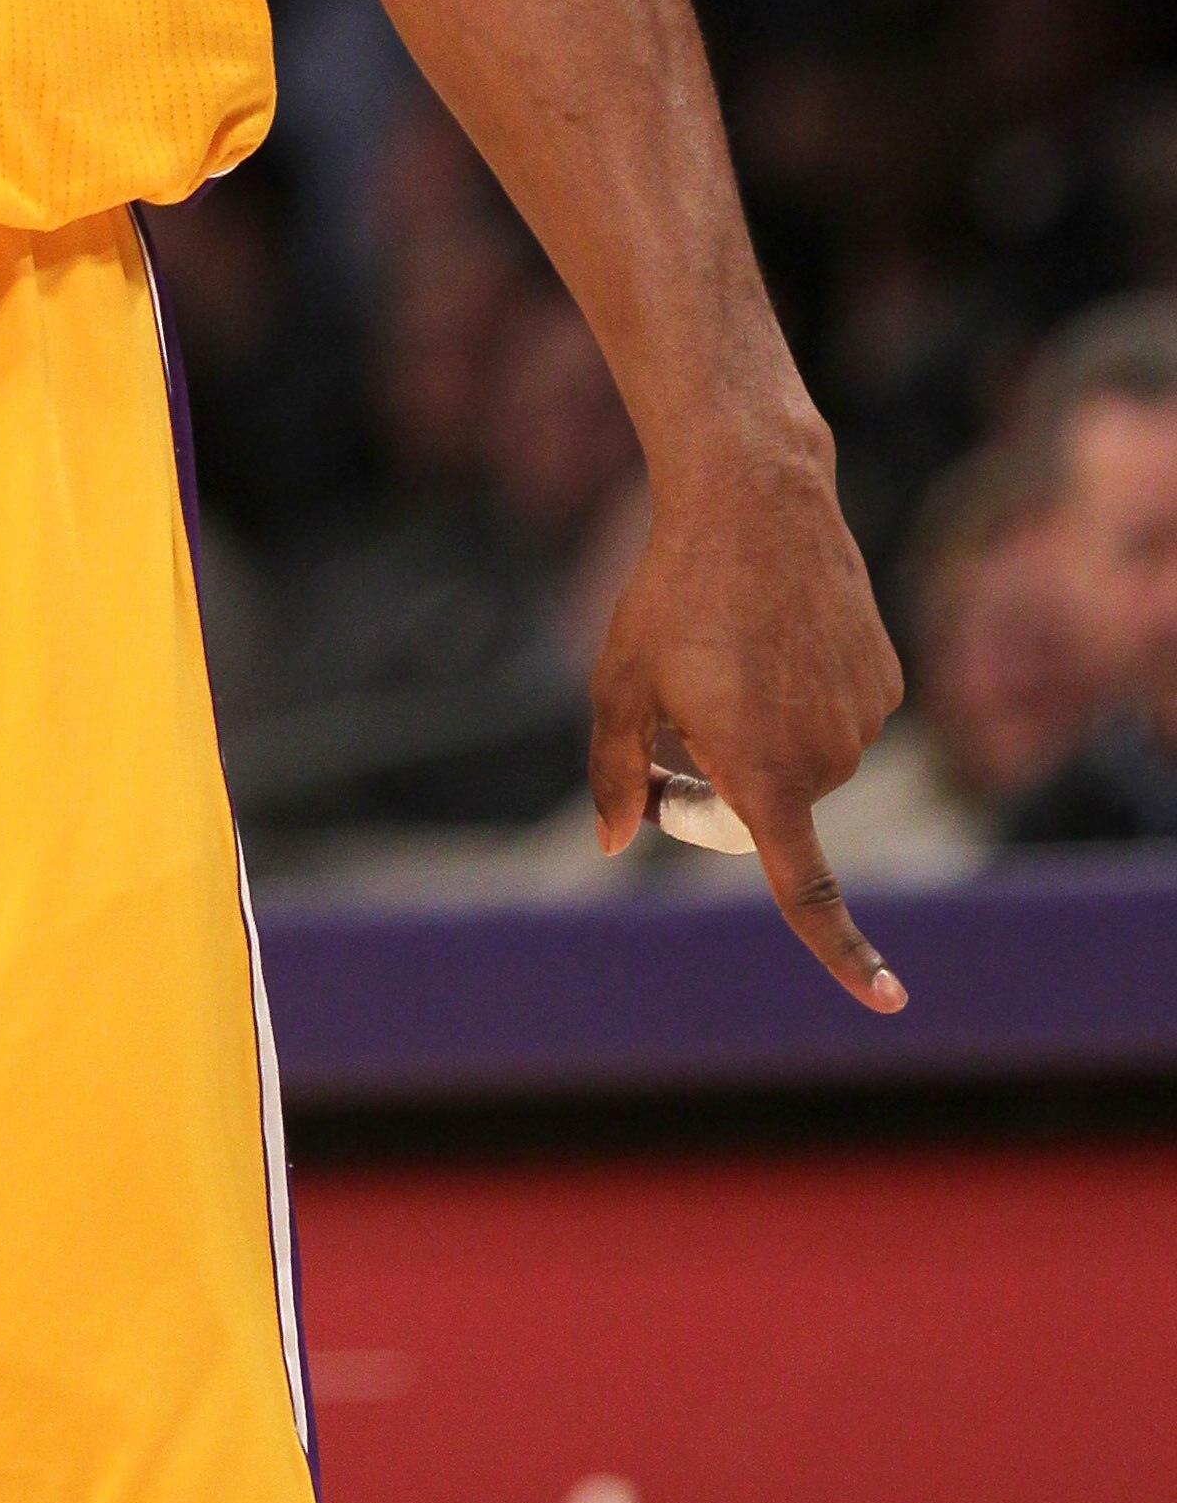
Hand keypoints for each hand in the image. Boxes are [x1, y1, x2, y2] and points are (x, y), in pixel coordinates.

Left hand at [588, 412, 908, 1009]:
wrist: (756, 500)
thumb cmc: (672, 594)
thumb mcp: (619, 682)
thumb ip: (614, 773)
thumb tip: (615, 842)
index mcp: (764, 774)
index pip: (806, 891)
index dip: (844, 954)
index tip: (888, 1001)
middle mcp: (828, 758)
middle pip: (771, 802)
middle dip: (726, 773)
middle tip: (682, 700)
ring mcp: (866, 719)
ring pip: (805, 756)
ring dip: (766, 727)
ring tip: (733, 649)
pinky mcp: (888, 679)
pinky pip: (837, 714)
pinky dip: (804, 692)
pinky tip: (777, 633)